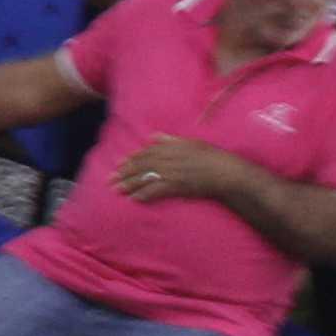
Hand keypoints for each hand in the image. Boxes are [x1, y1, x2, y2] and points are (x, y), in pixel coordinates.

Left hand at [117, 136, 243, 207]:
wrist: (225, 171)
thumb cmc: (211, 156)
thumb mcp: (190, 142)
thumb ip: (170, 139)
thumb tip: (154, 136)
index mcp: (169, 147)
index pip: (144, 153)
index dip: (130, 160)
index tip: (118, 165)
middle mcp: (166, 158)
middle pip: (140, 166)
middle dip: (123, 173)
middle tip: (109, 180)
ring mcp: (170, 172)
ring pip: (144, 178)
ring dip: (129, 184)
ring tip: (117, 190)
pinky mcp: (176, 185)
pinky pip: (155, 190)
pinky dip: (143, 194)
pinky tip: (134, 199)